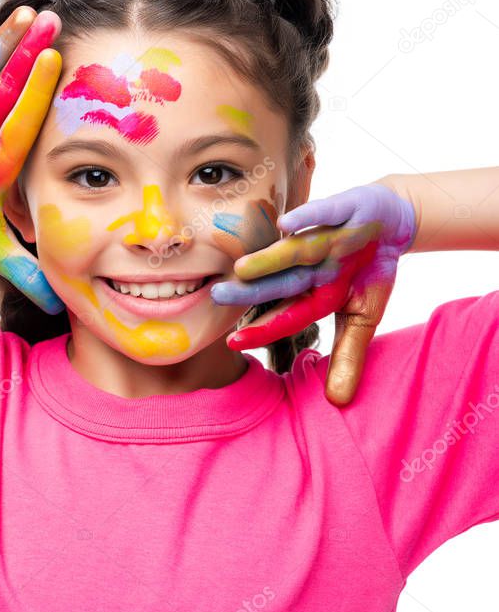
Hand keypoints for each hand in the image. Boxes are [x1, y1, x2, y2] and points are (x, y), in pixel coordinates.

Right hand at [0, 8, 65, 313]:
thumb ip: (21, 268)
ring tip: (27, 11)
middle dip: (30, 51)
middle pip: (10, 83)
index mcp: (3, 152)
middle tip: (58, 19)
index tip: (63, 62)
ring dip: (3, 41)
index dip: (42, 90)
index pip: (26, 116)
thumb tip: (56, 304)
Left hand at [210, 183, 417, 404]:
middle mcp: (314, 266)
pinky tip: (285, 225)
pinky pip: (325, 212)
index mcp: (316, 293)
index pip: (286, 314)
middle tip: (218, 297)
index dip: (262, 328)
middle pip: (281, 282)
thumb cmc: (369, 270)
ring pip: (297, 250)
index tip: (232, 343)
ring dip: (271, 258)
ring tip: (242, 269)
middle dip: (251, 292)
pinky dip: (308, 217)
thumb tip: (338, 403)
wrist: (393, 220)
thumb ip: (348, 356)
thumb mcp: (364, 317)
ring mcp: (327, 237)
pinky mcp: (344, 208)